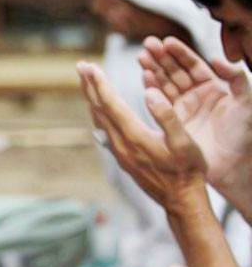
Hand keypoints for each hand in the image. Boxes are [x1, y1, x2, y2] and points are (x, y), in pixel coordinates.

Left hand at [77, 60, 208, 211]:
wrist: (180, 200)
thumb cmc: (188, 171)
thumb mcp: (185, 143)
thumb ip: (167, 117)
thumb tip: (149, 93)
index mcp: (135, 137)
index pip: (111, 105)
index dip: (99, 84)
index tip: (89, 66)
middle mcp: (121, 144)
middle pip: (99, 110)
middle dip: (89, 86)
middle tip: (80, 66)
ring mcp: (119, 152)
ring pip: (99, 120)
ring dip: (92, 98)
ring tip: (85, 81)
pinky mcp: (121, 157)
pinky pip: (103, 129)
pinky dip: (98, 112)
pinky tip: (98, 107)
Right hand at [139, 36, 251, 197]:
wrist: (232, 165)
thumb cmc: (243, 135)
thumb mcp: (246, 103)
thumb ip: (236, 78)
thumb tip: (216, 59)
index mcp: (215, 87)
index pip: (194, 65)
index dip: (180, 52)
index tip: (167, 41)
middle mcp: (197, 95)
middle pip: (176, 71)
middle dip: (162, 57)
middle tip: (148, 44)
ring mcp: (183, 107)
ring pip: (165, 83)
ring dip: (152, 69)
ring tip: (141, 57)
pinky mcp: (173, 121)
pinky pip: (160, 101)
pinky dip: (151, 89)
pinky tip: (144, 77)